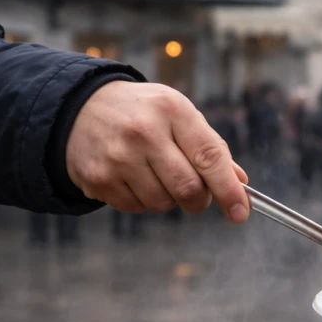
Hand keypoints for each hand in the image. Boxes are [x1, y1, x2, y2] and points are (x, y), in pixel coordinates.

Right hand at [66, 81, 249, 220]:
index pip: (210, 157)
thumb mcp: (179, 114)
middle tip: (196, 194)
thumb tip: (240, 182)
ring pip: (163, 203)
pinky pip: (137, 208)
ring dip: (169, 199)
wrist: (80, 108)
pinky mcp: (98, 179)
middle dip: (199, 200)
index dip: (229, 190)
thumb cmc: (144, 113)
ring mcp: (118, 156)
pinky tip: (133, 177)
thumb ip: (210, 146)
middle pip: (188, 188)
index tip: (241, 212)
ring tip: (156, 174)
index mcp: (172, 110)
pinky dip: (143, 200)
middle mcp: (144, 132)